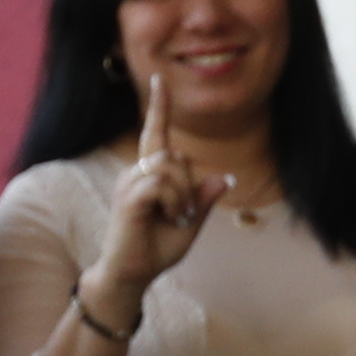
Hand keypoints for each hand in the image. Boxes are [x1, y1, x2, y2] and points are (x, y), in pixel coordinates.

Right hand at [94, 63, 238, 303]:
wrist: (132, 274)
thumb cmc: (156, 249)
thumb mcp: (190, 223)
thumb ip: (204, 200)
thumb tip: (226, 178)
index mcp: (148, 175)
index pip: (155, 134)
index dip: (159, 108)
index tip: (160, 80)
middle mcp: (135, 172)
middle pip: (174, 154)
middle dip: (189, 184)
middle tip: (184, 214)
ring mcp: (129, 182)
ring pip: (169, 166)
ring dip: (183, 194)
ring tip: (177, 217)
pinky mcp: (129, 197)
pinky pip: (162, 184)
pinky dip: (175, 202)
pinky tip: (172, 218)